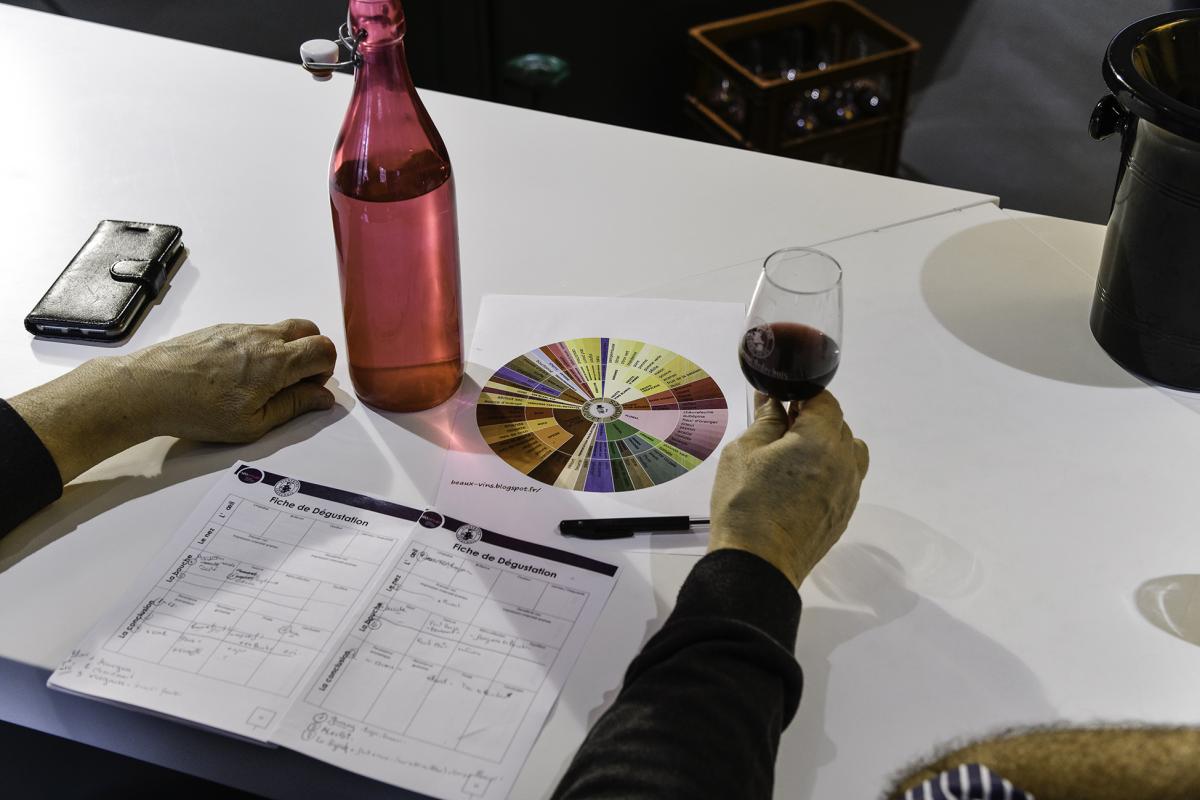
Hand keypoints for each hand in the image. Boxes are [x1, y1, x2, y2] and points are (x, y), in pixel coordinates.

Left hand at [8, 320, 336, 483]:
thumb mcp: (252, 424)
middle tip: (294, 382)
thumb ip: (294, 407)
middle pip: (309, 330)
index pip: (325, 350)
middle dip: (312, 354)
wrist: (147, 388)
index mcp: (276, 362)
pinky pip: (255, 331)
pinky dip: (260, 347)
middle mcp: (263, 338)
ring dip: (285, 351)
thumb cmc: (197, 410)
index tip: (308, 390)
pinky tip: (236, 374)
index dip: (325, 371)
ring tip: (260, 382)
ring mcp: (240, 329)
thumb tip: (323, 397)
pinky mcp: (221, 329)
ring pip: (281, 330)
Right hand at [708, 391, 868, 587]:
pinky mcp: (844, 513)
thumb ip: (765, 421)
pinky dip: (829, 471)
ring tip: (794, 456)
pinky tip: (799, 482)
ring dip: (827, 445)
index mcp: (820, 441)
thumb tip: (772, 403)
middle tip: (779, 428)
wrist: (757, 564)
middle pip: (839, 425)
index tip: (781, 402)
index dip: (802, 397)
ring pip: (848, 452)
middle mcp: (844, 463)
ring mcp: (848, 491)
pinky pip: (846, 479)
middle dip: (812, 420)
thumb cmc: (745, 506)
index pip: (825, 401)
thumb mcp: (744, 452)